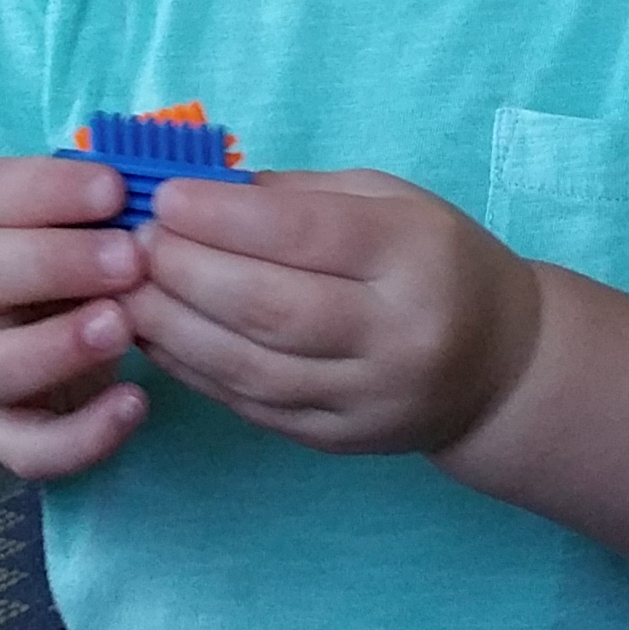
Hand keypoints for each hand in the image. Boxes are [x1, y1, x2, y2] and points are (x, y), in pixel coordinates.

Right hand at [0, 157, 151, 480]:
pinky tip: (135, 404)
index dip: (46, 191)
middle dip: (53, 263)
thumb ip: (96, 197)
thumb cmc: (48, 245)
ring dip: (53, 348)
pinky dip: (79, 436)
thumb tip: (166, 185)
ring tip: (122, 326)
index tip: (116, 189)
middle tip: (131, 258)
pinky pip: (23, 449)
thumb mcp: (57, 207)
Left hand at [123, 169, 543, 456]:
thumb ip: (300, 195)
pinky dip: (193, 372)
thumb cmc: (437, 262)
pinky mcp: (340, 441)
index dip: (227, 217)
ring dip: (175, 328)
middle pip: (273, 307)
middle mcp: (398, 334)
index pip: (310, 235)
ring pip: (253, 368)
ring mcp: (368, 398)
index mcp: (415, 257)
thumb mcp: (392, 202)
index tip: (164, 198)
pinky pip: (252, 407)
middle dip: (187, 272)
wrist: (502, 367)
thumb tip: (201, 188)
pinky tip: (156, 338)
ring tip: (127, 292)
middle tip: (131, 246)